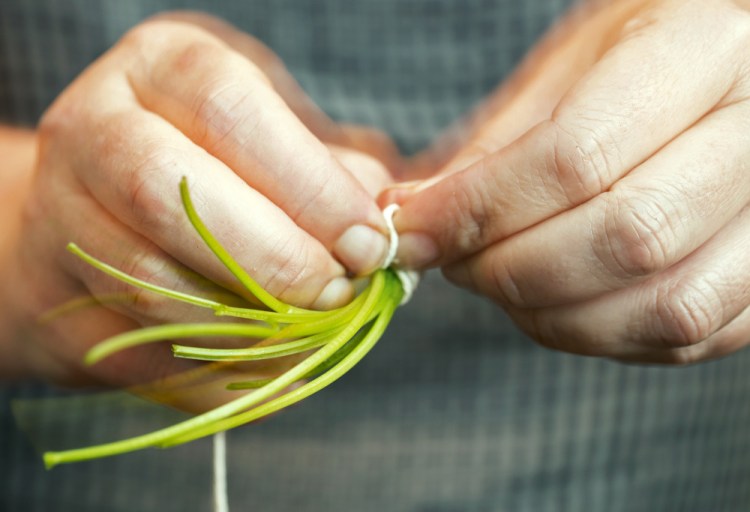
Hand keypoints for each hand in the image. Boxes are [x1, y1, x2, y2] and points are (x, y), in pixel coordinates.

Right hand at [1, 12, 395, 385]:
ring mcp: (57, 209)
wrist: (99, 209)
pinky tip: (266, 366)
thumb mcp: (274, 143)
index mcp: (162, 68)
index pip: (231, 112)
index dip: (309, 187)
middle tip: (337, 293)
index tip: (368, 244)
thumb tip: (382, 229)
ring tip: (308, 334)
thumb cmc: (213, 166)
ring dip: (241, 323)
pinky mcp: (50, 292)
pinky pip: (134, 344)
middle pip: (168, 192)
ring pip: (144, 278)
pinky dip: (210, 368)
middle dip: (271, 257)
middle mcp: (95, 127)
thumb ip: (331, 176)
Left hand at [386, 0, 749, 363]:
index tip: (413, 229)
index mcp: (706, 51)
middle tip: (451, 261)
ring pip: (664, 306)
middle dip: (508, 269)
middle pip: (625, 238)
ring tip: (497, 282)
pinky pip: (684, 337)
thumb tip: (419, 217)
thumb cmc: (635, 62)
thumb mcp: (561, 73)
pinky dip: (597, 334)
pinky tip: (552, 303)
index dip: (478, 208)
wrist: (718, 80)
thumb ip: (493, 149)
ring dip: (551, 314)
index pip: (576, 157)